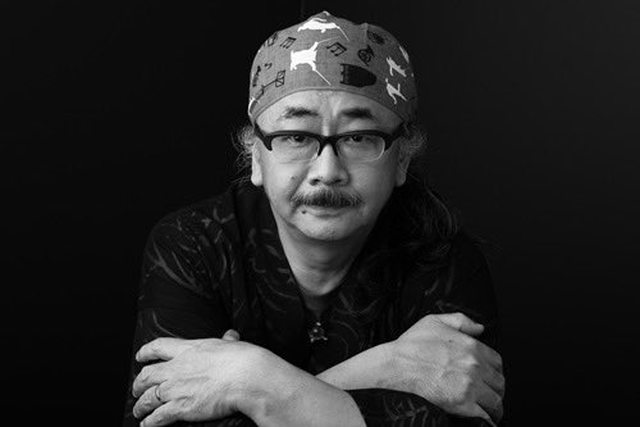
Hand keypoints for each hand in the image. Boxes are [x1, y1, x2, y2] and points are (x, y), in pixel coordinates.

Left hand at [132, 329, 253, 426]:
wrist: (247, 377)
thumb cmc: (243, 360)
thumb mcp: (232, 344)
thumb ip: (227, 341)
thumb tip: (230, 335)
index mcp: (189, 349)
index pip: (158, 347)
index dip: (145, 352)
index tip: (140, 356)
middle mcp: (177, 367)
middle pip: (147, 374)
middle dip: (138, 384)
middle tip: (136, 389)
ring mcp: (176, 388)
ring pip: (148, 397)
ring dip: (140, 405)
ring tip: (138, 410)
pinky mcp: (181, 407)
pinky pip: (158, 416)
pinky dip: (149, 422)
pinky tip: (147, 425)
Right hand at [390, 313, 504, 424]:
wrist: (396, 367)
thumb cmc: (411, 345)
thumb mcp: (434, 322)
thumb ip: (461, 321)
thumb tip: (479, 328)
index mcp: (472, 346)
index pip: (497, 362)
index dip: (494, 371)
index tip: (489, 377)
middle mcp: (475, 366)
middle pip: (499, 383)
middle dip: (494, 389)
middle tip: (488, 394)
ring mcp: (470, 386)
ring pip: (495, 401)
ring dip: (493, 406)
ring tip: (488, 410)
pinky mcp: (463, 404)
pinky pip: (485, 416)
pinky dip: (486, 419)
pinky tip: (482, 419)